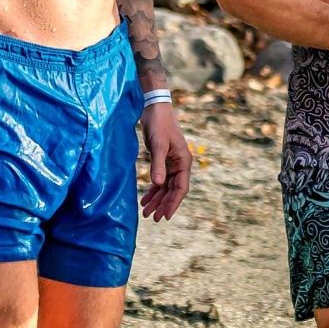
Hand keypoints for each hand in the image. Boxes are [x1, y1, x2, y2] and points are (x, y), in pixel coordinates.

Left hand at [140, 102, 191, 219]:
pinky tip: (145, 199)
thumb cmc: (159, 124)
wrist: (155, 108)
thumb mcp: (158, 145)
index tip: (165, 216)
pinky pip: (160, 180)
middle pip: (173, 190)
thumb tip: (158, 184)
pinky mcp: (162, 160)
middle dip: (163, 204)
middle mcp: (180, 164)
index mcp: (184, 161)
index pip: (181, 188)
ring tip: (146, 213)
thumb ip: (157, 165)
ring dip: (157, 199)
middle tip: (153, 218)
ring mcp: (171, 163)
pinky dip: (153, 190)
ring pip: (166, 187)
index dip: (173, 203)